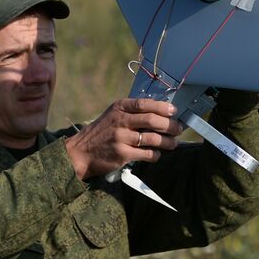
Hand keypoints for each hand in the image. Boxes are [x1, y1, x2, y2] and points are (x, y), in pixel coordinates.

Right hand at [64, 98, 184, 179]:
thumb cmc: (101, 133)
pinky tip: (157, 154)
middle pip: (153, 120)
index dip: (163, 107)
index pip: (145, 103)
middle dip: (170, 125)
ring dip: (167, 142)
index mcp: (119, 107)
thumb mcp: (113, 115)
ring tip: (173, 143)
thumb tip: (160, 112)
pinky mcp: (122, 154)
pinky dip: (156, 154)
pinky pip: (147, 154)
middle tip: (178, 129)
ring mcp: (121, 137)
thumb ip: (132, 112)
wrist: (81, 152)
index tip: (174, 111)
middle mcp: (120, 120)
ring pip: (153, 138)